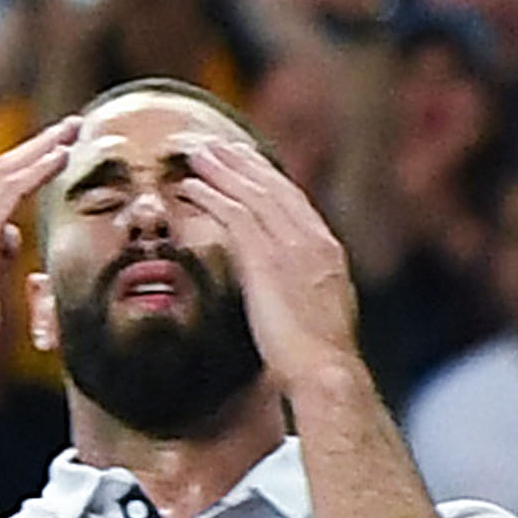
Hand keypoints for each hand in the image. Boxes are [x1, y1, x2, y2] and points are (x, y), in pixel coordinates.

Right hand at [0, 118, 77, 373]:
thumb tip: (10, 240)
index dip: (24, 167)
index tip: (51, 153)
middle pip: (0, 170)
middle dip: (35, 146)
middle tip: (66, 127)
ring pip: (6, 170)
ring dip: (41, 147)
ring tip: (70, 130)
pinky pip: (11, 188)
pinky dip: (38, 168)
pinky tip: (61, 155)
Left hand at [172, 132, 360, 388]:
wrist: (325, 371)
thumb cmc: (318, 359)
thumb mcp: (317, 314)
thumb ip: (302, 291)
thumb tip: (287, 291)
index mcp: (328, 251)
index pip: (295, 202)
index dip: (268, 179)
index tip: (247, 164)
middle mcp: (314, 240)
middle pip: (274, 188)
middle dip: (244, 164)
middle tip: (217, 145)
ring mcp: (293, 247)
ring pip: (252, 195)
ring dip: (222, 170)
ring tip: (196, 154)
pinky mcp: (267, 260)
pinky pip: (235, 216)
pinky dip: (212, 196)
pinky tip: (190, 187)